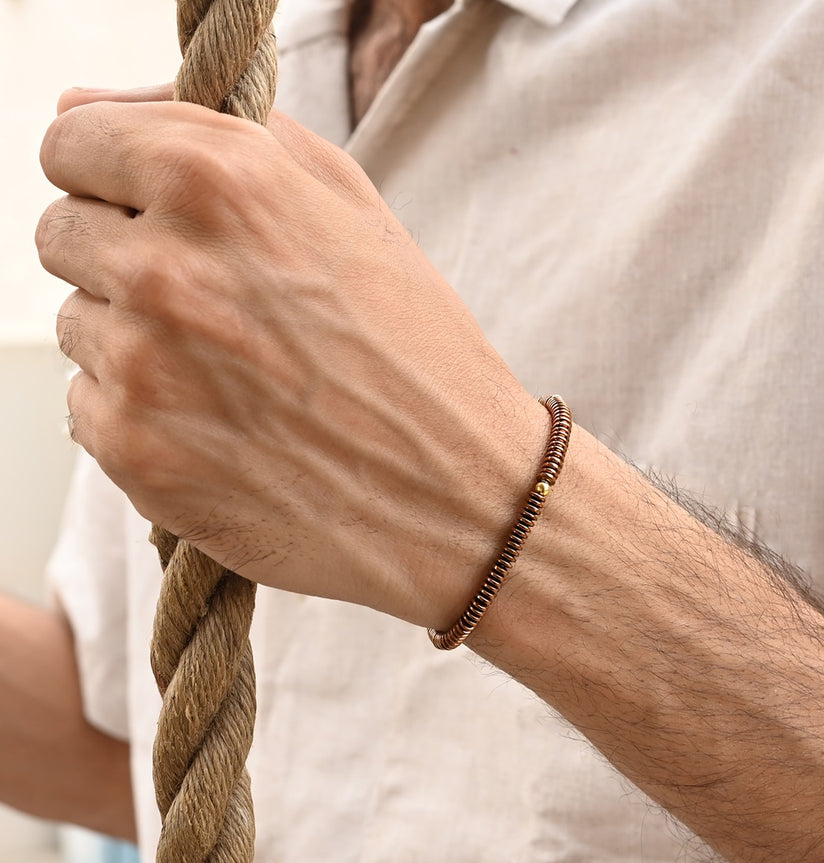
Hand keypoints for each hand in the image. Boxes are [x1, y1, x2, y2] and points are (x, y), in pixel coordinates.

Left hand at [36, 88, 546, 625]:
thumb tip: (80, 104)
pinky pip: (89, 408)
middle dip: (123, 257)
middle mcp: (164, 267)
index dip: (111, 174)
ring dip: (136, 341)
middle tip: (215, 306)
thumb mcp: (352, 208)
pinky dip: (141, 414)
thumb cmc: (418, 349)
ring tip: (235, 375)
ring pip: (79, 325)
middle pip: (61, 234)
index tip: (151, 208)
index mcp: (218, 182)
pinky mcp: (135, 454)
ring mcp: (142, 368)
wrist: (460, 494)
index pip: (71, 141)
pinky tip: (222, 428)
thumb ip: (219, 132)